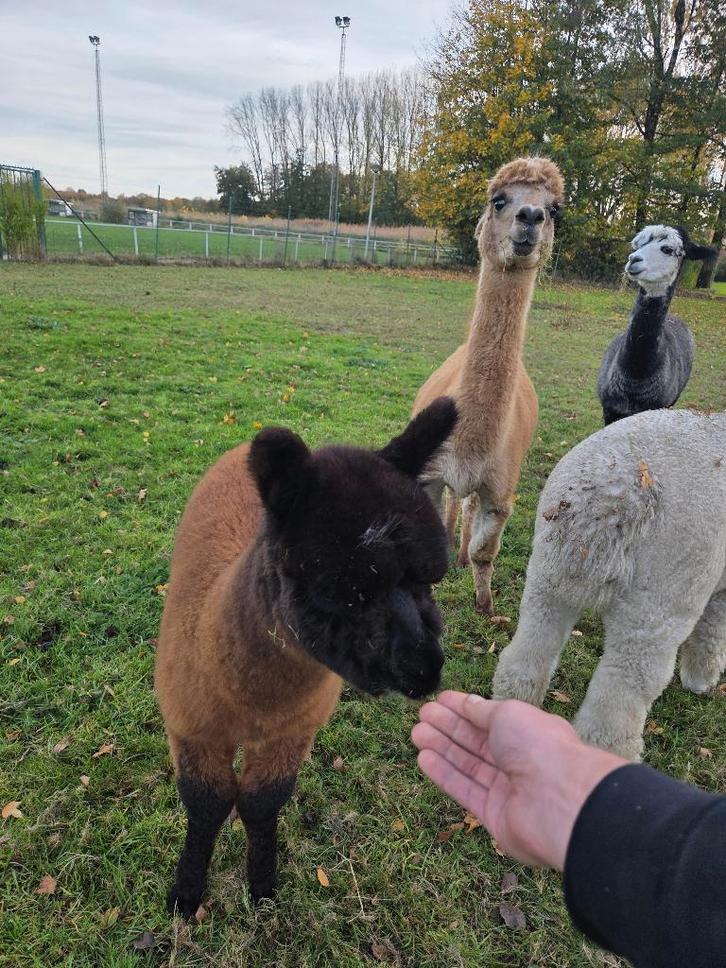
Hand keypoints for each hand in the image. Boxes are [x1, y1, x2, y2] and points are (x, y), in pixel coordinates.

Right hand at [411, 691, 625, 870]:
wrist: (560, 801)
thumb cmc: (539, 747)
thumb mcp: (508, 714)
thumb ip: (482, 711)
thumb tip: (466, 703)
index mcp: (528, 733)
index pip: (489, 719)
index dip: (464, 709)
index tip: (439, 700)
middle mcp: (519, 760)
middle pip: (476, 742)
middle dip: (448, 727)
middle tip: (421, 715)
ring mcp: (506, 789)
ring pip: (467, 765)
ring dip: (441, 748)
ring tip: (416, 733)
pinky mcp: (494, 815)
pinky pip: (465, 791)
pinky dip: (444, 774)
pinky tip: (423, 759)